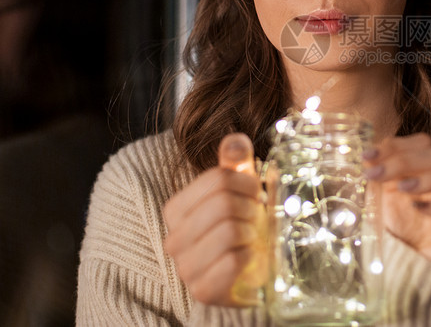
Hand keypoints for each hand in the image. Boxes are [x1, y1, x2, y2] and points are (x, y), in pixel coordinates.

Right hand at [163, 133, 265, 305]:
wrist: (250, 276)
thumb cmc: (243, 230)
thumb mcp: (241, 192)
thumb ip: (235, 164)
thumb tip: (236, 140)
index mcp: (175, 209)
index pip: (217, 179)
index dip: (247, 183)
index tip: (256, 194)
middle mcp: (173, 239)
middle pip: (223, 203)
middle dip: (251, 209)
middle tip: (256, 219)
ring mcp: (185, 267)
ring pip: (228, 231)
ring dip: (252, 233)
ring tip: (252, 239)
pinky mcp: (202, 290)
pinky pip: (233, 260)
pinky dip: (250, 257)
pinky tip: (248, 259)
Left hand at [363, 133, 430, 267]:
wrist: (426, 260)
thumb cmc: (410, 223)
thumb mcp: (388, 196)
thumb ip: (381, 177)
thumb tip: (367, 158)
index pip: (422, 143)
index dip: (395, 146)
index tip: (367, 155)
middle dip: (403, 161)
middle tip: (374, 174)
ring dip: (428, 180)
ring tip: (400, 188)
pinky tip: (416, 208)